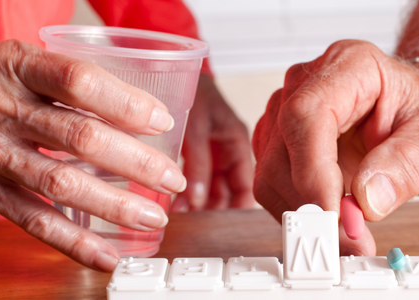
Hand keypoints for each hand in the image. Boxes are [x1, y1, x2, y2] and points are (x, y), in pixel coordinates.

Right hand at [0, 40, 186, 270]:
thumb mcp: (11, 61)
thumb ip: (62, 80)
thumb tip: (134, 108)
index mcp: (14, 65)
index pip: (79, 81)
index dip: (126, 103)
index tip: (162, 121)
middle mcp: (0, 108)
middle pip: (80, 138)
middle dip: (137, 162)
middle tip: (172, 178)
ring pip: (62, 184)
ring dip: (116, 205)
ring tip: (154, 215)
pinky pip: (33, 220)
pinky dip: (74, 242)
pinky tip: (107, 254)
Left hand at [174, 75, 255, 210]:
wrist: (174, 66)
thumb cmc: (192, 87)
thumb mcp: (197, 125)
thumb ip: (198, 161)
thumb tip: (197, 197)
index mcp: (238, 141)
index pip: (246, 183)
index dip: (239, 206)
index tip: (228, 226)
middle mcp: (227, 149)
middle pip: (227, 190)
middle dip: (212, 208)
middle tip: (194, 223)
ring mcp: (211, 152)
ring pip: (210, 187)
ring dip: (197, 202)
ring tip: (179, 214)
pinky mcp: (194, 152)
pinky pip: (195, 178)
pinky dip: (185, 190)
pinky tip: (173, 201)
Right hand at [252, 40, 418, 255]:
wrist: (413, 106)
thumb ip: (407, 163)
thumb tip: (368, 199)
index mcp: (347, 66)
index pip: (307, 116)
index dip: (313, 171)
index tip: (334, 214)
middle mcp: (305, 85)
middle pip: (281, 152)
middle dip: (314, 207)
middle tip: (353, 241)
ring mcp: (284, 113)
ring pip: (270, 175)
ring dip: (306, 215)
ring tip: (351, 234)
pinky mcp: (277, 143)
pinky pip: (272, 186)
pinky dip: (300, 213)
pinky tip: (333, 219)